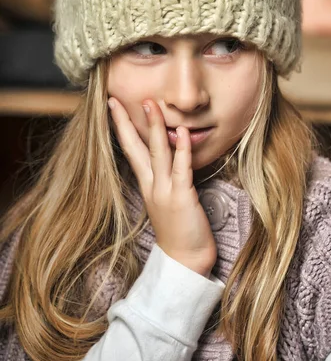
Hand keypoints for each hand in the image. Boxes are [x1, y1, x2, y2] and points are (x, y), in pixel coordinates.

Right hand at [108, 97, 216, 277]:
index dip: (122, 127)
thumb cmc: (180, 228)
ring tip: (151, 104)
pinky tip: (181, 132)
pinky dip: (181, 149)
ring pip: (157, 153)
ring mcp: (165, 191)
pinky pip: (180, 169)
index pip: (131, 150)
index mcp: (147, 184)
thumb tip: (172, 152)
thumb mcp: (168, 197)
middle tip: (116, 99)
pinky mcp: (181, 197)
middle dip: (126, 122)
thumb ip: (167, 175)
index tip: (114, 106)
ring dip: (154, 127)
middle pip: (135, 148)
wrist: (186, 261)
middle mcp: (152, 185)